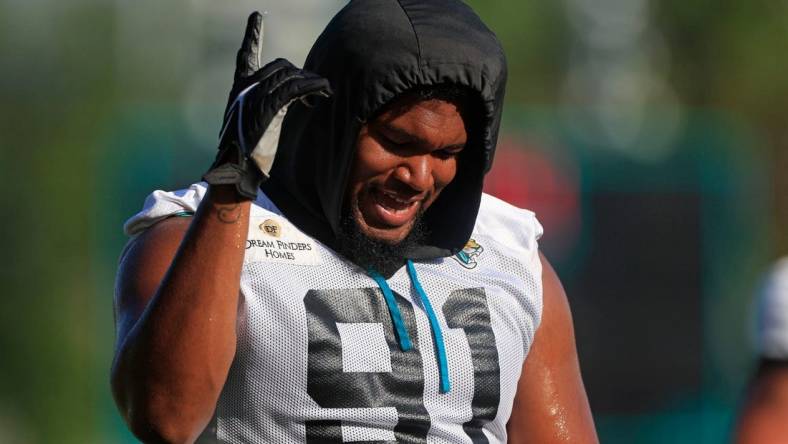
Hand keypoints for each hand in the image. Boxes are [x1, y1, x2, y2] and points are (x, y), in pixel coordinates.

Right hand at [203, 12, 331, 198]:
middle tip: (317, 91)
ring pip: (291, 76)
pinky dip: (312, 87)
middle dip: (302, 75)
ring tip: (325, 93)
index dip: (252, 36)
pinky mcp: (268, 107)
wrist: (236, 169)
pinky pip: (295, 88)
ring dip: (313, 83)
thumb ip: (272, 106)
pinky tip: (323, 92)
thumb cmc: (248, 153)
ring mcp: (255, 96)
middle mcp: (245, 88)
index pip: (245, 56)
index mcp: (240, 90)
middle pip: (280, 66)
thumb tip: (299, 97)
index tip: (256, 17)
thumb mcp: (260, 123)